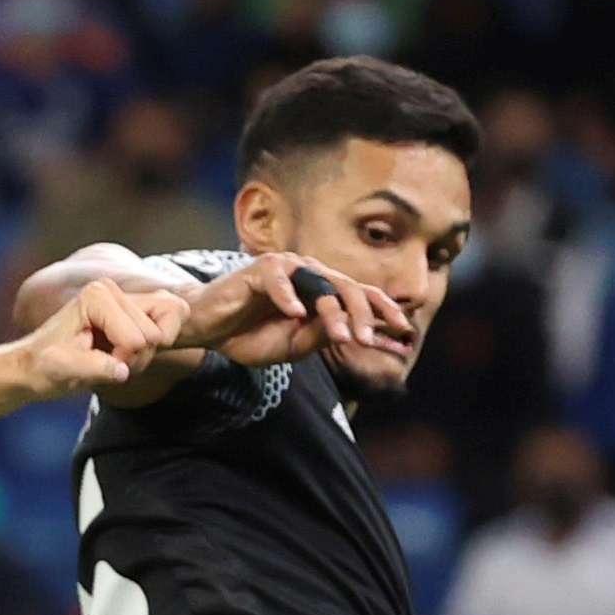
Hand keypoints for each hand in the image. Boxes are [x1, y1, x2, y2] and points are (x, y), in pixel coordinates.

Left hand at [17, 278, 192, 394]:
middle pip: (156, 334)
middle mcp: (113, 288)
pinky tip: (127, 352)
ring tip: (115, 358)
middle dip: (136, 357)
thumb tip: (123, 370)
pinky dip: (157, 346)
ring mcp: (126, 296)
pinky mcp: (136, 306)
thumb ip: (92, 368)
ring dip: (145, 354)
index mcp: (96, 296)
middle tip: (106, 362)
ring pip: (166, 331)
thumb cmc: (44, 366)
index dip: (123, 360)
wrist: (37, 363)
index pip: (137, 338)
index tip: (95, 362)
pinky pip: (174, 319)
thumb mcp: (59, 370)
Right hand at [174, 252, 411, 367]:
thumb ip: (320, 336)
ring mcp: (287, 269)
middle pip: (347, 287)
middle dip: (363, 315)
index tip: (404, 330)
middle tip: (368, 341)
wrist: (210, 330)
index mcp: (322, 292)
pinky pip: (278, 279)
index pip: (361, 295)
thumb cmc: (250, 335)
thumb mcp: (293, 345)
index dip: (383, 310)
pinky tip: (294, 314)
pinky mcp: (260, 269)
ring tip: (342, 336)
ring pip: (319, 284)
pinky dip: (287, 296)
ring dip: (331, 311)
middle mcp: (310, 275)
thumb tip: (350, 331)